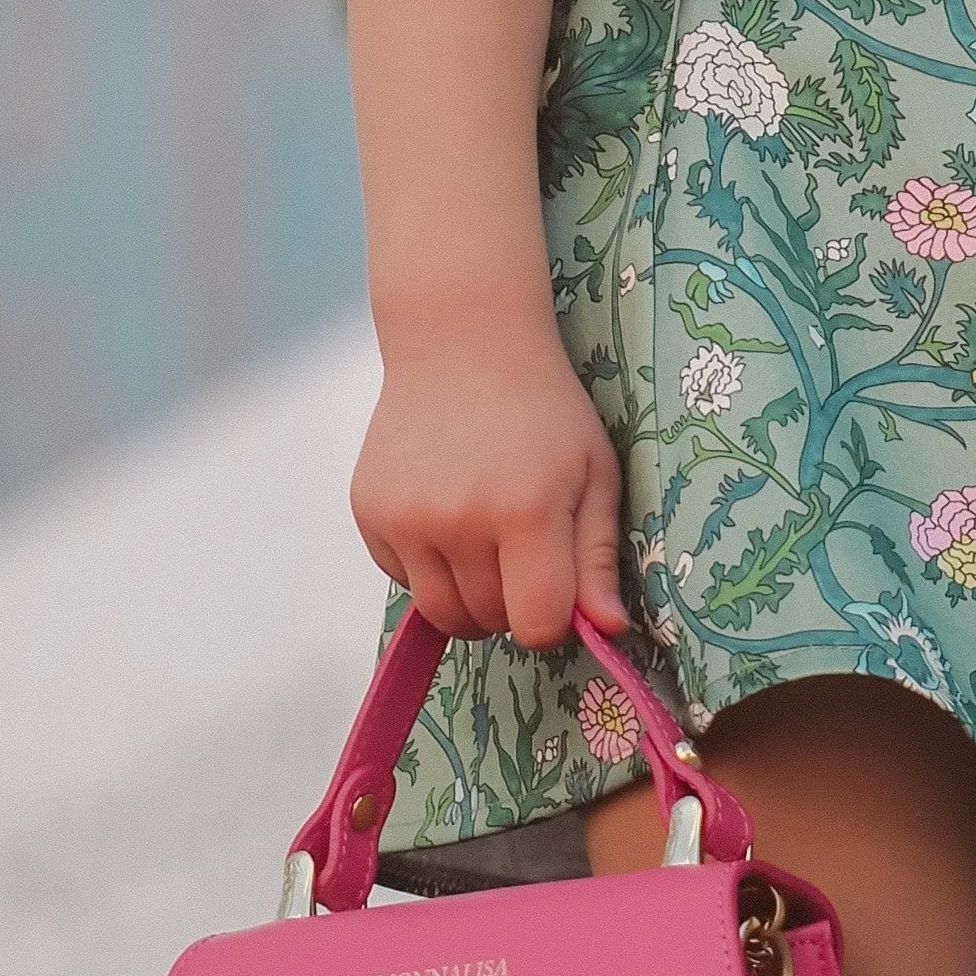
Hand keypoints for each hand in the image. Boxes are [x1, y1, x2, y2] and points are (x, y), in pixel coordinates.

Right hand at [351, 307, 624, 646]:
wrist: (462, 343)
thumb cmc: (543, 409)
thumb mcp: (594, 474)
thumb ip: (598, 558)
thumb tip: (608, 631)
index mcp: (525, 510)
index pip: (536, 626)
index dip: (552, 620)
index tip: (556, 586)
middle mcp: (458, 520)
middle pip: (486, 622)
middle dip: (511, 604)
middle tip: (522, 550)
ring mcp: (405, 517)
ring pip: (440, 611)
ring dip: (468, 595)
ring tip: (485, 540)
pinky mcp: (368, 512)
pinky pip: (402, 580)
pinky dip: (428, 568)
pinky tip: (446, 516)